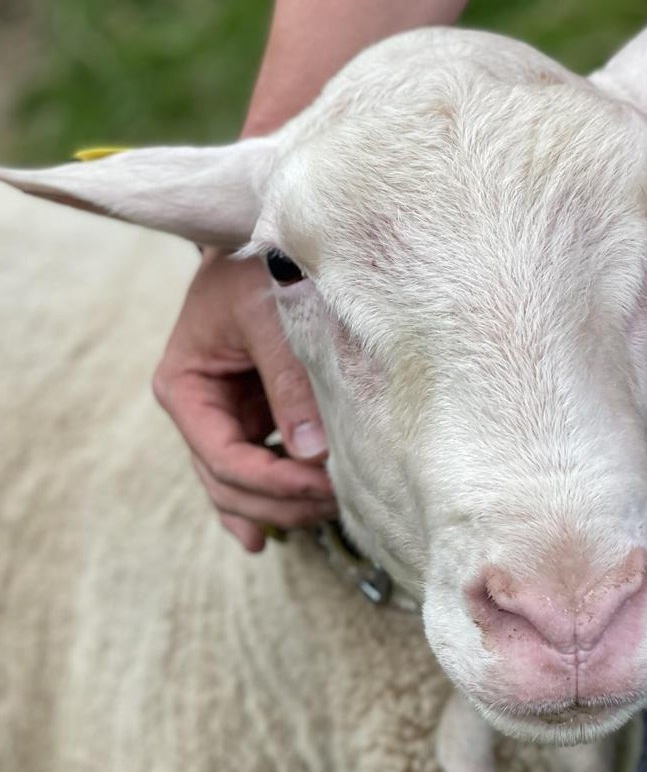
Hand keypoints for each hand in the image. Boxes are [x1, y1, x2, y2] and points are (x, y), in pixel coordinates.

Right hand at [153, 249, 336, 551]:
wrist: (262, 240)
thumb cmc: (258, 266)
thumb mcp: (270, 316)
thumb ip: (289, 382)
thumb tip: (313, 454)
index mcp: (185, 386)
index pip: (222, 456)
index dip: (271, 482)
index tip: (321, 486)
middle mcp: (197, 409)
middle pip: (227, 483)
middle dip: (279, 503)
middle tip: (336, 505)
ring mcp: (223, 417)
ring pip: (239, 487)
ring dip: (280, 507)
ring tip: (328, 515)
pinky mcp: (251, 417)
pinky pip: (255, 471)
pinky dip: (269, 501)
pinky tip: (282, 532)